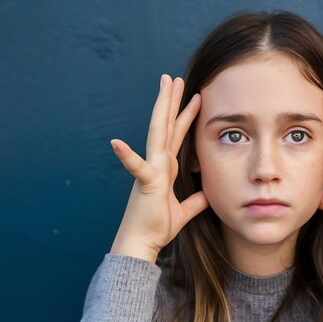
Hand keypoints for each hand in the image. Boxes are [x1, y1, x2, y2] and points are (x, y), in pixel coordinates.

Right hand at [109, 74, 208, 262]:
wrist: (141, 243)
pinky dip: (126, 156)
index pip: (177, 135)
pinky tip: (115, 142)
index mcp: (165, 167)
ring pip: (158, 133)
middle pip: (166, 125)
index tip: (195, 97)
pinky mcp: (146, 183)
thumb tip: (207, 194)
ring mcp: (151, 170)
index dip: (186, 115)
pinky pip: (136, 168)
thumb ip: (195, 200)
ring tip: (165, 85)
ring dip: (162, 108)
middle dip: (171, 101)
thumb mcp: (184, 211)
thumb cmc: (157, 227)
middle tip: (174, 77)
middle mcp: (157, 163)